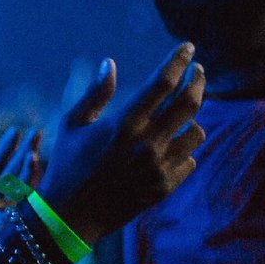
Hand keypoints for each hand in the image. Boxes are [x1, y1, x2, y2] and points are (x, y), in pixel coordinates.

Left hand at [0, 125, 43, 234]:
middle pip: (12, 172)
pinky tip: (32, 174)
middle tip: (38, 133)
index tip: (16, 130)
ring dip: (29, 168)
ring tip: (35, 149)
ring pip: (19, 186)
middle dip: (25, 152)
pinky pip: (19, 205)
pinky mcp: (4, 226)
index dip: (5, 148)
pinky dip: (26, 189)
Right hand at [39, 43, 204, 243]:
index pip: (162, 82)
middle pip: (190, 103)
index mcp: (123, 123)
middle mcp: (146, 143)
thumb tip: (110, 63)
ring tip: (181, 115)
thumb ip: (94, 93)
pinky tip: (170, 147)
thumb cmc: (67, 165)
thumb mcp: (72, 125)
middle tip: (198, 71)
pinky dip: (184, 150)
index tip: (188, 48)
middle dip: (197, 81)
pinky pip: (190, 160)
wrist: (71, 215)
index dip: (178, 60)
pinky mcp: (164, 187)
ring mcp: (159, 167)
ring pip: (197, 132)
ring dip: (192, 119)